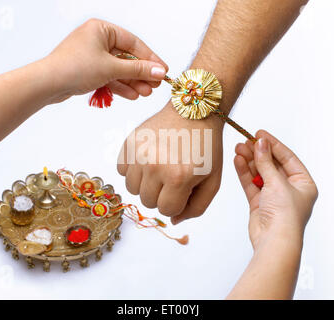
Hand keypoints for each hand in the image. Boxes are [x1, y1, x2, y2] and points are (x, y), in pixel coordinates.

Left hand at [45, 19, 167, 102]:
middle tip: (155, 85)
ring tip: (146, 93)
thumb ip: (137, 70)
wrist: (48, 84)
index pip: (133, 43)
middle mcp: (97, 40)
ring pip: (119, 70)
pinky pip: (110, 77)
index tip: (163, 71)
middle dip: (142, 74)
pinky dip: (120, 86)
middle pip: (127, 58)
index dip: (150, 58)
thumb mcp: (111, 68)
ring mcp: (93, 56)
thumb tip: (159, 72)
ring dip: (133, 82)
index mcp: (102, 30)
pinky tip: (132, 94)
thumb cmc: (74, 67)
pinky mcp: (89, 71)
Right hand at [117, 101, 223, 223]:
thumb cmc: (206, 147)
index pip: (166, 210)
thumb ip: (196, 208)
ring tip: (160, 168)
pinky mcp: (129, 143)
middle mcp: (154, 166)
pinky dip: (133, 170)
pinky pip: (121, 171)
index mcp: (178, 177)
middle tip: (172, 176)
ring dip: (146, 184)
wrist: (193, 112)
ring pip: (132, 189)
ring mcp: (139, 153)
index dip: (177, 202)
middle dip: (161, 194)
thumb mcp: (212, 181)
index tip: (183, 188)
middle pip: (147, 202)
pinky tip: (147, 159)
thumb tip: (173, 222)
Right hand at [234, 130, 317, 249]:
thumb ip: (266, 162)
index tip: (260, 134)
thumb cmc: (286, 216)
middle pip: (271, 165)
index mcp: (303, 183)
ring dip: (249, 161)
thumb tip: (260, 144)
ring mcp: (273, 196)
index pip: (287, 158)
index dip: (273, 144)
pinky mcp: (259, 203)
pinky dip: (244, 172)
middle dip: (258, 153)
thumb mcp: (277, 182)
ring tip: (238, 148)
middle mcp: (289, 189)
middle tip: (245, 141)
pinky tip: (238, 161)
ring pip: (259, 173)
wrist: (274, 240)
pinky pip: (251, 183)